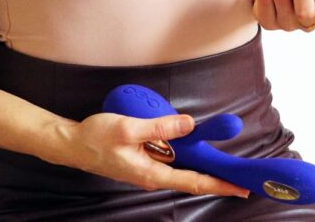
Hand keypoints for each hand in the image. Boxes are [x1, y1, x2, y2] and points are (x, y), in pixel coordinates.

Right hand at [54, 113, 250, 197]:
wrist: (71, 144)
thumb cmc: (95, 138)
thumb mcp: (129, 128)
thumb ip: (160, 128)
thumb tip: (190, 125)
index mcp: (152, 173)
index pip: (193, 181)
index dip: (219, 184)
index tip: (240, 188)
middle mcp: (154, 175)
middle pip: (193, 177)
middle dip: (218, 177)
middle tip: (243, 178)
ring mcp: (149, 169)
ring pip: (183, 168)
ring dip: (204, 166)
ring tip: (227, 165)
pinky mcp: (145, 160)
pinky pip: (171, 160)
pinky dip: (187, 156)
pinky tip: (195, 147)